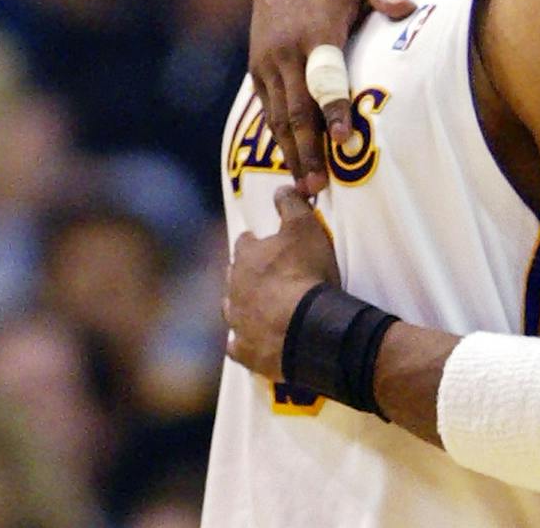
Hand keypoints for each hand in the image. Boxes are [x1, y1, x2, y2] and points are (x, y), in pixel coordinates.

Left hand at [224, 187, 341, 378]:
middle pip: (235, 277)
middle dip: (245, 275)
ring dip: (243, 307)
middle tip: (264, 276)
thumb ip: (291, 204)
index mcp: (247, 257)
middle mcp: (234, 289)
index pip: (245, 243)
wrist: (305, 326)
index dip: (254, 241)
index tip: (259, 241)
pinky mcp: (245, 352)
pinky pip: (238, 347)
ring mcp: (237, 323)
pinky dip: (245, 343)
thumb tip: (280, 187)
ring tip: (260, 308)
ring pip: (233, 311)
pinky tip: (253, 343)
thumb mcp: (305, 227)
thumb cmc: (306, 272)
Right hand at [249, 0, 413, 193]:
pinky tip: (290, 162)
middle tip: (319, 186)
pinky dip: (278, 136)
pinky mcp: (257, 67)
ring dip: (291, 152)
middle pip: (296, 108)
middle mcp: (285, 50)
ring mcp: (267, 61)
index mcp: (315, 31)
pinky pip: (268, 108)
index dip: (334, 109)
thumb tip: (407, 7)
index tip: (345, 140)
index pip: (325, 77)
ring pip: (278, 115)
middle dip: (307, 150)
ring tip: (306, 187)